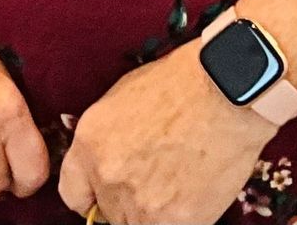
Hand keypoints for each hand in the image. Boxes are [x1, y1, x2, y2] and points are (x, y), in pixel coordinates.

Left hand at [59, 45, 272, 224]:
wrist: (224, 91)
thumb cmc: (176, 86)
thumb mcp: (120, 103)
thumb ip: (105, 143)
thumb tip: (104, 167)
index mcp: (88, 143)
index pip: (73, 194)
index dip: (93, 196)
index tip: (105, 195)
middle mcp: (107, 175)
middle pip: (109, 213)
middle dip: (127, 201)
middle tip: (153, 179)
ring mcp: (141, 203)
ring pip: (138, 224)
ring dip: (153, 213)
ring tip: (175, 182)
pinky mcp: (177, 220)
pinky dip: (181, 217)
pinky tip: (193, 191)